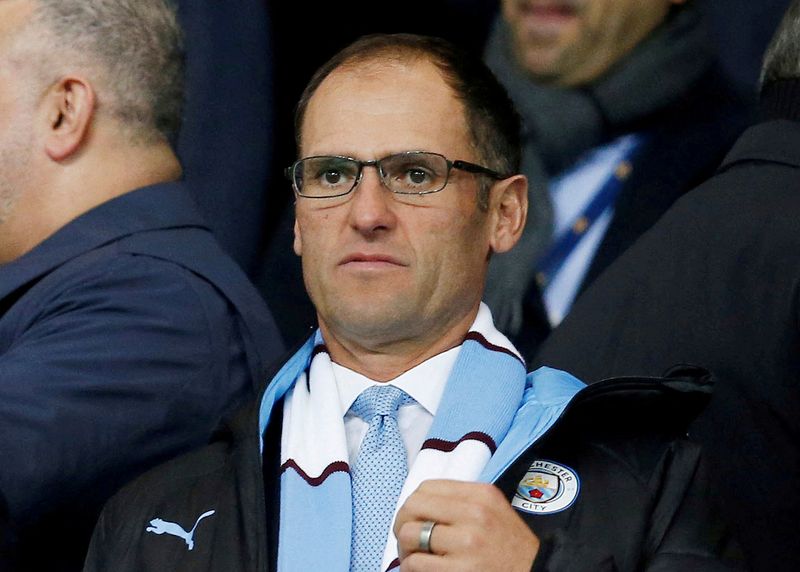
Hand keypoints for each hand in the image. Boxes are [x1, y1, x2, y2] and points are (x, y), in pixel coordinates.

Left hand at [393, 480, 539, 571]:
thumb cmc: (511, 547)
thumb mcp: (493, 510)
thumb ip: (462, 501)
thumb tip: (420, 504)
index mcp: (481, 495)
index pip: (427, 487)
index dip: (412, 503)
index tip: (412, 517)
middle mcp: (474, 515)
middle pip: (413, 507)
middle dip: (401, 523)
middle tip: (406, 538)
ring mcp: (467, 544)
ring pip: (410, 536)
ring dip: (405, 549)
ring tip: (414, 557)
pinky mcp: (460, 571)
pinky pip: (416, 564)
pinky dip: (411, 568)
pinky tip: (421, 570)